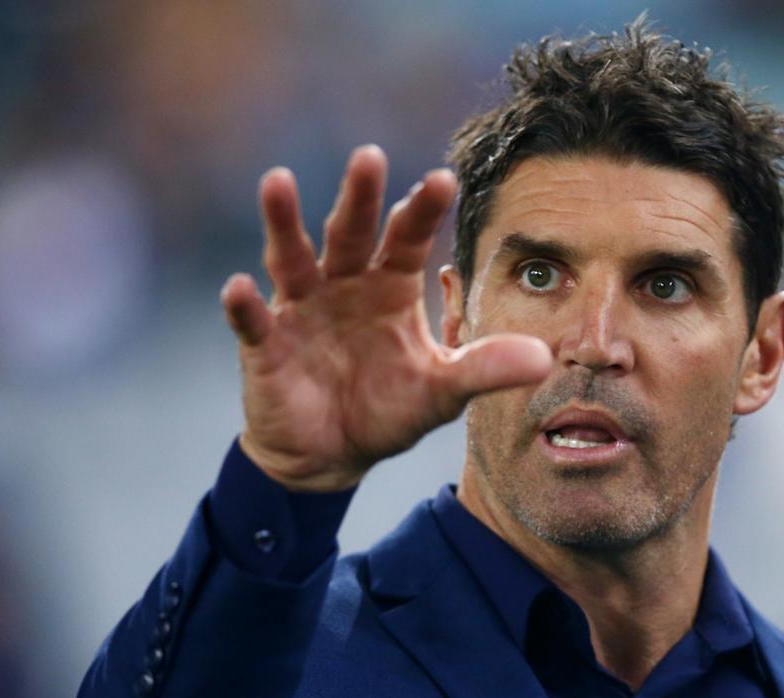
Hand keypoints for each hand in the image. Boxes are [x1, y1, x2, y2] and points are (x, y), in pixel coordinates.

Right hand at [220, 146, 552, 491]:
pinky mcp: (265, 345)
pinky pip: (252, 321)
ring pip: (292, 258)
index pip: (408, 237)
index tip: (443, 178)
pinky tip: (238, 287)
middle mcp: (344, 285)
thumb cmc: (387, 410)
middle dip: (359, 196)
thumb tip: (545, 358)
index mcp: (390, 287)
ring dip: (283, 222)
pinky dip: (243, 306)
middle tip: (369, 156)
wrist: (331, 455)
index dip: (423, 209)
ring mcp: (301, 310)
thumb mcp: (442, 391)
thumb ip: (485, 369)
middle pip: (350, 232)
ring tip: (279, 181)